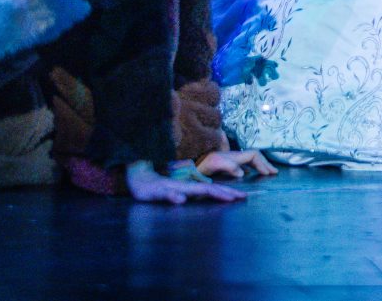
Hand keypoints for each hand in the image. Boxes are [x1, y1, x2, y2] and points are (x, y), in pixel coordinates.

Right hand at [123, 159, 246, 204]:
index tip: (244, 197)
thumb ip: (189, 197)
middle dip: (224, 193)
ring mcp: (171, 188)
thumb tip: (206, 203)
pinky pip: (166, 195)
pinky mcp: (157, 191)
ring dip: (205, 193)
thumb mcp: (176, 194)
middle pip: (207, 189)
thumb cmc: (158, 188)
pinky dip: (173, 197)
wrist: (137, 178)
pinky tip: (180, 200)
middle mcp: (184, 187)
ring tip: (221, 196)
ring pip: (190, 190)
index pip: (212, 190)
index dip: (227, 193)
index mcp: (189, 189)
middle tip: (241, 197)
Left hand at [195, 149, 277, 179]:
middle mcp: (232, 156)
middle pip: (254, 155)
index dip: (263, 163)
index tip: (269, 174)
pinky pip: (242, 163)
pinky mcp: (224, 164)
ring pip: (249, 159)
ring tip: (266, 172)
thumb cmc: (200, 166)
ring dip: (259, 164)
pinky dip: (251, 167)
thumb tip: (243, 173)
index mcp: (233, 156)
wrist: (187, 165)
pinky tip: (250, 173)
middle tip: (274, 173)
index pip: (253, 155)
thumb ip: (228, 167)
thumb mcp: (214, 165)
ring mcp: (228, 159)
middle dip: (265, 163)